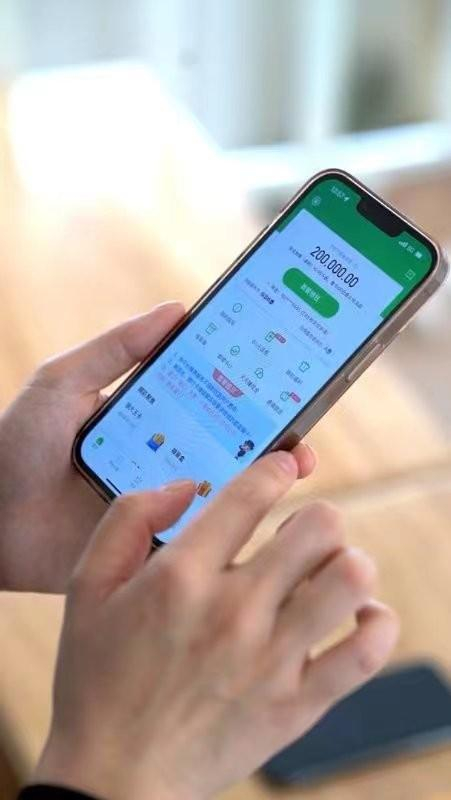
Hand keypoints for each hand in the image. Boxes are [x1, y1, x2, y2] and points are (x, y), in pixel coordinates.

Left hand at [0, 302, 315, 592]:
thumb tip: (177, 309)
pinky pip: (196, 543)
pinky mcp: (150, 547)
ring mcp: (160, 507)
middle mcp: (163, 462)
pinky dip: (229, 536)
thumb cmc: (16, 445)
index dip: (250, 395)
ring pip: (223, 498)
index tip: (286, 383)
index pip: (212, 404)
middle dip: (270, 444)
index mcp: (151, 422)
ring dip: (262, 487)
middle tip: (300, 436)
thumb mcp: (64, 381)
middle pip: (228, 451)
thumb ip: (116, 348)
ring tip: (294, 469)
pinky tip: (261, 523)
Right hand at [34, 452, 397, 799]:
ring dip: (344, 562)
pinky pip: (366, 651)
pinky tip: (353, 617)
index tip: (281, 466)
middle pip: (319, 525)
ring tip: (322, 575)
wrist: (113, 778)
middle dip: (313, 516)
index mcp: (181, 576)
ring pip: (350, 576)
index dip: (276, 465)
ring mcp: (272, 659)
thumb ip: (129, 517)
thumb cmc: (98, 679)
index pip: (253, 492)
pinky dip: (374, 623)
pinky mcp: (297, 704)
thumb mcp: (87, 586)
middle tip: (296, 536)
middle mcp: (234, 610)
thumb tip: (184, 487)